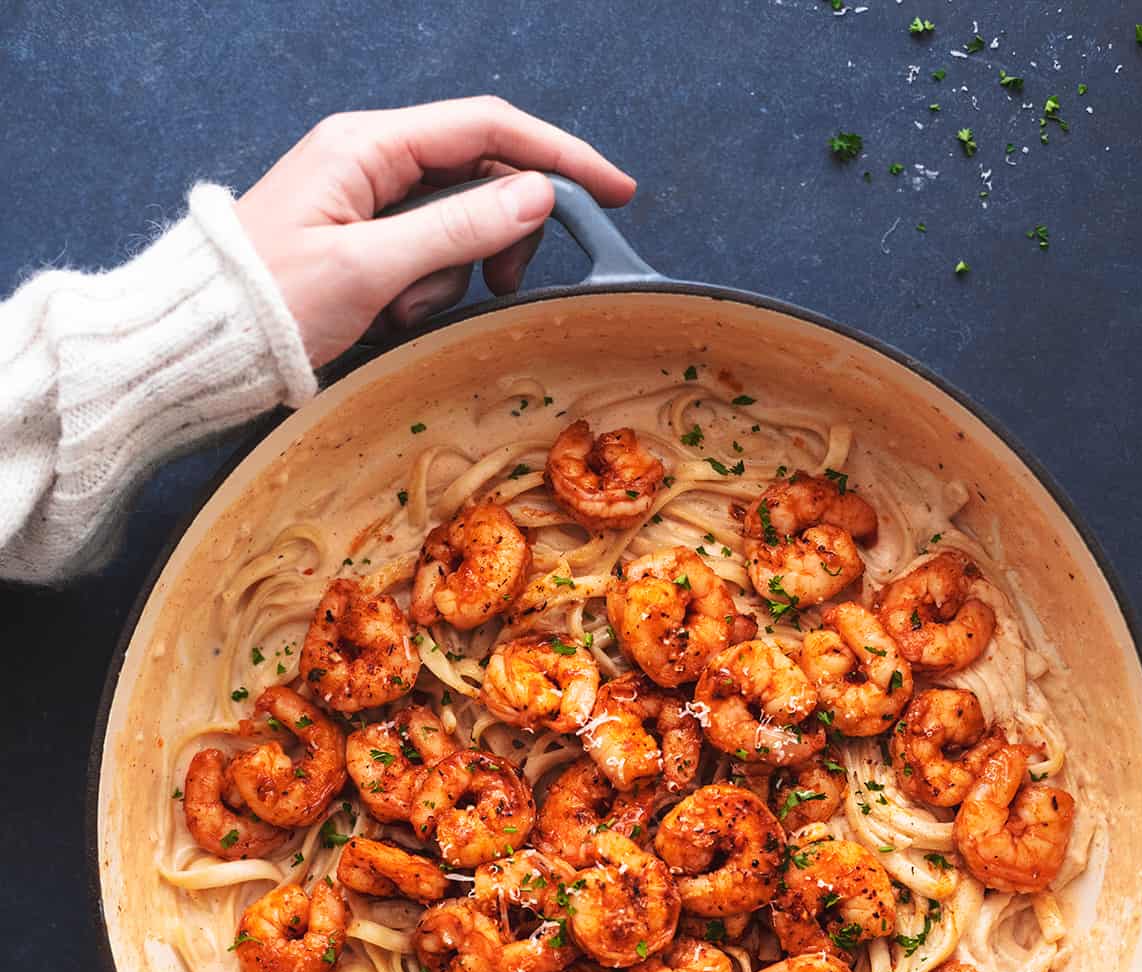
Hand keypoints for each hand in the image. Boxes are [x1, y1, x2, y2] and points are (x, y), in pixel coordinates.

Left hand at [235, 97, 635, 366]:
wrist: (203, 346)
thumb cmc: (267, 304)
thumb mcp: (368, 268)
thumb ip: (457, 228)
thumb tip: (537, 197)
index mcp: (368, 146)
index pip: (489, 129)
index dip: (558, 155)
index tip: (612, 192)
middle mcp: (371, 162)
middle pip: (481, 178)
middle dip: (499, 235)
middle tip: (500, 286)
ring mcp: (368, 204)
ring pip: (457, 227)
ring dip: (451, 277)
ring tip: (404, 312)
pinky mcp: (365, 246)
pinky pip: (426, 260)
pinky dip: (423, 293)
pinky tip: (387, 318)